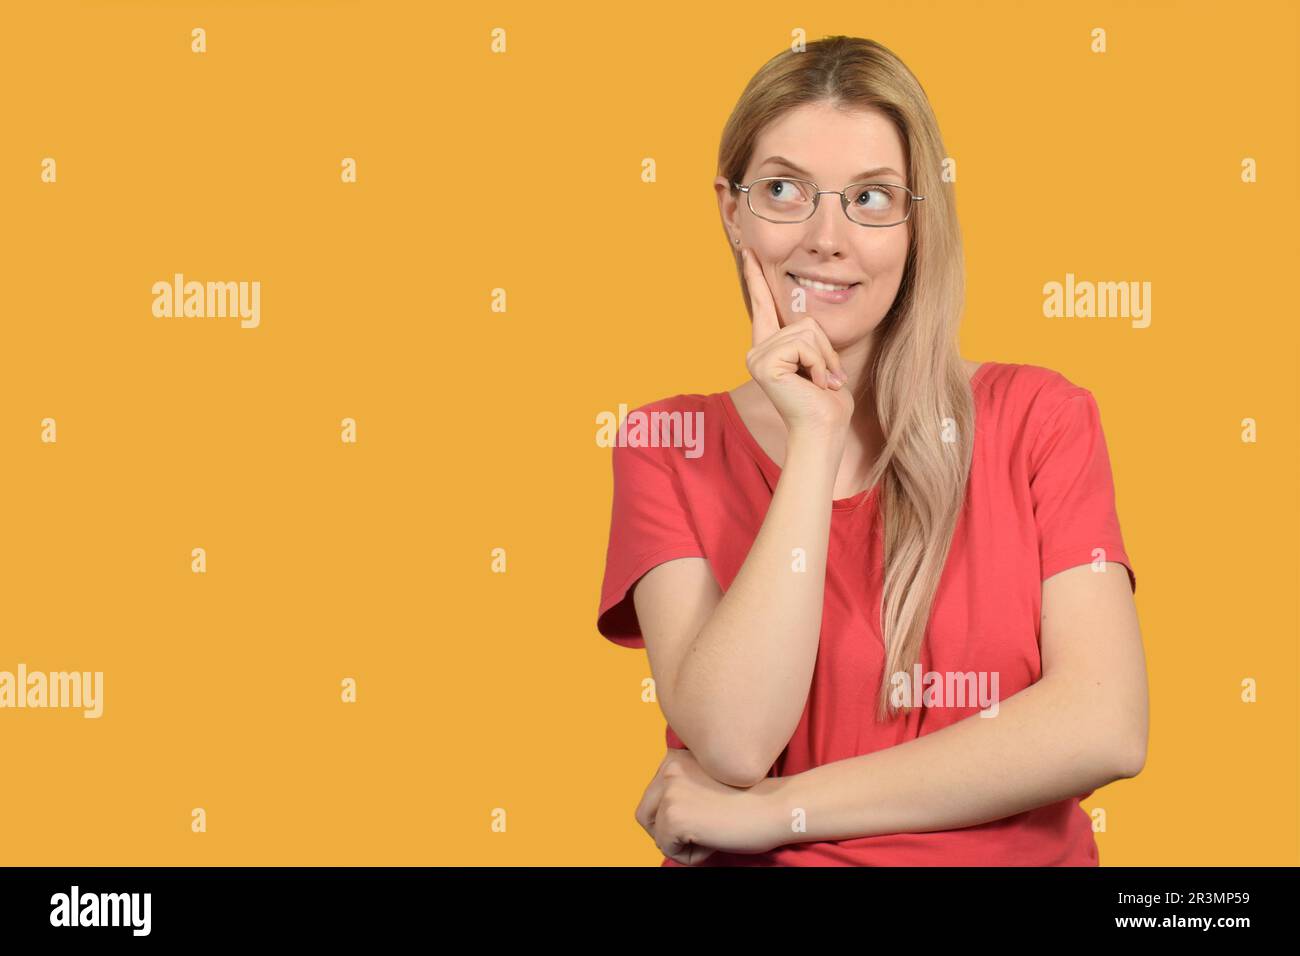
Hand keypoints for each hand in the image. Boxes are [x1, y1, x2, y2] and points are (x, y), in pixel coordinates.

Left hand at [633, 748, 783, 864]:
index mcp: (674, 758)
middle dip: (670, 831)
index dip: (677, 816)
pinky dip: (692, 855)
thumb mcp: (704, 783)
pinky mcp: (674, 816)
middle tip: (704, 829)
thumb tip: (656, 821)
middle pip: (646, 816)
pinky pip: (668, 850)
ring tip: (712, 831)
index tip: (707, 812)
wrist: (775, 806)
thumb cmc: (747, 800)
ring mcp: (669, 792)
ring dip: (683, 842)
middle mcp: (667, 770)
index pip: (653, 799)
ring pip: (657, 835)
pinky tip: (715, 838)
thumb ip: (681, 789)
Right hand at [741, 247, 854, 436]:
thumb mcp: (819, 361)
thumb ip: (808, 338)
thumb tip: (804, 315)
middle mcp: (757, 350)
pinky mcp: (764, 363)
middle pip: (803, 322)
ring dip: (824, 358)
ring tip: (821, 383)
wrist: (823, 431)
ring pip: (806, 332)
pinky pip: (803, 344)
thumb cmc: (826, 403)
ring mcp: (757, 356)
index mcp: (769, 348)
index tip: (749, 251)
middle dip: (825, 348)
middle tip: (827, 379)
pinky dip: (818, 363)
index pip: (763, 305)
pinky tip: (815, 384)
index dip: (756, 277)